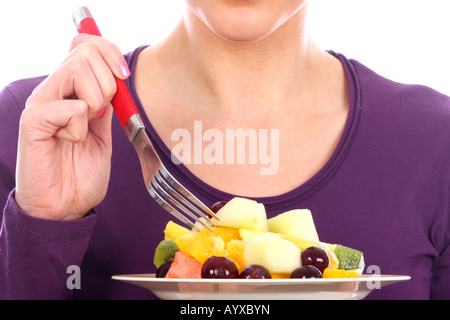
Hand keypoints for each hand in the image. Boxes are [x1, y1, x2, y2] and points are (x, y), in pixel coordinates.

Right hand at [15, 34, 129, 219]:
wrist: (64, 207)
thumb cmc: (81, 174)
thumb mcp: (104, 135)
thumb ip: (106, 107)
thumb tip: (116, 78)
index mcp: (70, 91)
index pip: (85, 45)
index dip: (109, 51)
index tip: (124, 76)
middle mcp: (53, 90)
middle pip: (85, 52)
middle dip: (107, 84)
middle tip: (100, 114)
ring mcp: (41, 103)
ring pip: (76, 69)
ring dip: (94, 103)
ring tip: (84, 130)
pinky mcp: (33, 121)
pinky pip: (70, 106)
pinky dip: (80, 127)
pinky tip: (70, 142)